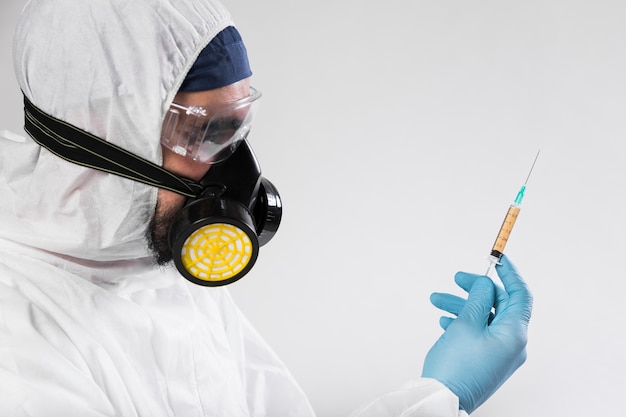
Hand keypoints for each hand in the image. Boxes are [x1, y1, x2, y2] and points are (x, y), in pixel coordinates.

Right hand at [421, 255, 532, 412]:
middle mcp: (512, 344)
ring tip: (437, 299)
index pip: (520, 295)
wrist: (443, 400)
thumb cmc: (456, 366)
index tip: (498, 259)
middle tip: (457, 277)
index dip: (509, 274)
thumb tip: (485, 283)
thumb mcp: (466, 323)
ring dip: (462, 305)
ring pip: (484, 319)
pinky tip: (444, 320)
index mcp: (514, 333)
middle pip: (499, 305)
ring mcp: (500, 354)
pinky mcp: (486, 361)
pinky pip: (478, 334)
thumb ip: (477, 298)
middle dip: (476, 289)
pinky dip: (463, 322)